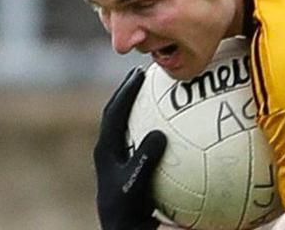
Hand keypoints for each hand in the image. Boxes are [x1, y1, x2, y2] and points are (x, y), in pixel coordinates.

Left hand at [94, 67, 166, 229]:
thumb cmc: (129, 210)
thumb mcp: (135, 185)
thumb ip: (144, 160)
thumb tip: (159, 135)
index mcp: (106, 150)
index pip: (113, 113)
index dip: (125, 91)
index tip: (140, 74)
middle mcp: (111, 151)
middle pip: (118, 114)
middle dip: (131, 92)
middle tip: (147, 74)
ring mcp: (120, 159)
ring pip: (129, 126)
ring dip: (142, 107)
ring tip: (160, 93)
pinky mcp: (131, 167)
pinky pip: (144, 140)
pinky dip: (158, 128)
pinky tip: (179, 126)